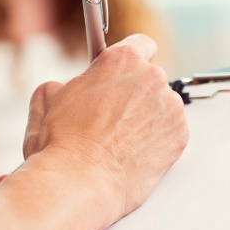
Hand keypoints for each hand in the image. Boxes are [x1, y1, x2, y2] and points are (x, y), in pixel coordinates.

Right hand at [22, 34, 188, 229]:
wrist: (78, 184)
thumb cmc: (61, 143)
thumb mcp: (48, 97)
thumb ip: (67, 81)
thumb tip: (70, 86)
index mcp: (121, 60)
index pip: (141, 44)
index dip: (132, 60)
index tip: (127, 72)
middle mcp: (151, 77)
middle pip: (151, 77)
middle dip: (136, 92)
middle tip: (115, 115)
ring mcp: (169, 106)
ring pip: (162, 104)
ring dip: (148, 116)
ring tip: (122, 140)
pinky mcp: (180, 134)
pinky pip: (171, 129)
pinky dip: (158, 138)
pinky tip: (135, 151)